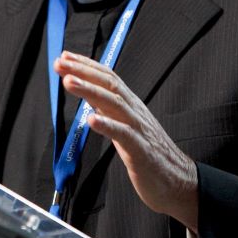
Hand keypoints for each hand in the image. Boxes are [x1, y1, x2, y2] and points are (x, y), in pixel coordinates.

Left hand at [54, 51, 198, 232]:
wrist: (178, 181)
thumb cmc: (149, 153)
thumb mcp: (125, 126)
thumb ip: (109, 111)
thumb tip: (90, 97)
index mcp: (130, 105)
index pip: (108, 77)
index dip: (87, 65)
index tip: (65, 56)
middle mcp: (134, 111)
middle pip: (108, 84)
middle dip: (83, 71)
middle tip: (60, 62)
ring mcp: (138, 129)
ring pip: (114, 104)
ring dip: (90, 91)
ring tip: (68, 82)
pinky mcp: (141, 150)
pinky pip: (123, 134)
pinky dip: (107, 125)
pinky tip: (91, 120)